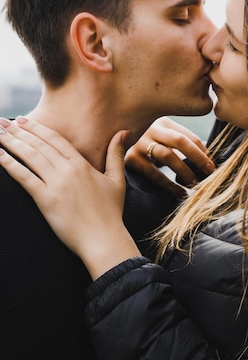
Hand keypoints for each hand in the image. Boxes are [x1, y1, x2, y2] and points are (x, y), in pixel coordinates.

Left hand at [0, 117, 138, 279]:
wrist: (104, 239)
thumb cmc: (112, 213)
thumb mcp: (117, 180)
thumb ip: (116, 154)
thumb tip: (124, 131)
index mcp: (82, 164)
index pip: (55, 139)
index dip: (37, 128)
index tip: (23, 120)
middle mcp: (68, 170)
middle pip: (39, 145)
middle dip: (19, 131)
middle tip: (3, 123)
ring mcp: (56, 184)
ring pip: (30, 157)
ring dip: (12, 143)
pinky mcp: (46, 200)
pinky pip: (24, 178)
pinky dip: (10, 165)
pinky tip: (0, 156)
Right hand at [125, 117, 214, 194]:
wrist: (110, 145)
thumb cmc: (145, 146)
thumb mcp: (161, 138)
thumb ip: (177, 143)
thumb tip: (206, 159)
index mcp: (163, 123)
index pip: (188, 136)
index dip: (203, 151)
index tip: (212, 164)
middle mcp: (151, 129)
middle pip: (180, 141)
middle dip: (198, 158)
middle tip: (210, 172)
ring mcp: (139, 143)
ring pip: (167, 156)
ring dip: (184, 171)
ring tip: (195, 183)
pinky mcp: (130, 159)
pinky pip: (154, 173)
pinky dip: (169, 185)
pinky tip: (180, 192)